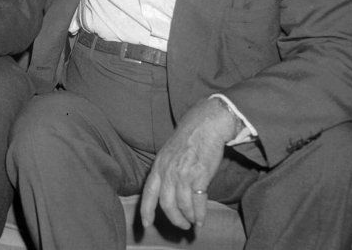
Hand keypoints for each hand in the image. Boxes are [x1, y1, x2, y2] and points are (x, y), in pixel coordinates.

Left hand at [140, 98, 237, 229]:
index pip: (148, 193)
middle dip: (174, 219)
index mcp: (158, 166)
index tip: (146, 225)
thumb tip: (165, 193)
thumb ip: (164, 172)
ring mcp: (183, 175)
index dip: (146, 211)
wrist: (205, 125)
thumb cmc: (188, 139)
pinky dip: (200, 215)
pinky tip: (202, 220)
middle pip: (166, 205)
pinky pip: (198, 203)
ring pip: (182, 206)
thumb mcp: (167, 153)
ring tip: (193, 222)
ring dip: (188, 218)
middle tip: (181, 226)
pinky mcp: (200, 176)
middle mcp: (168, 172)